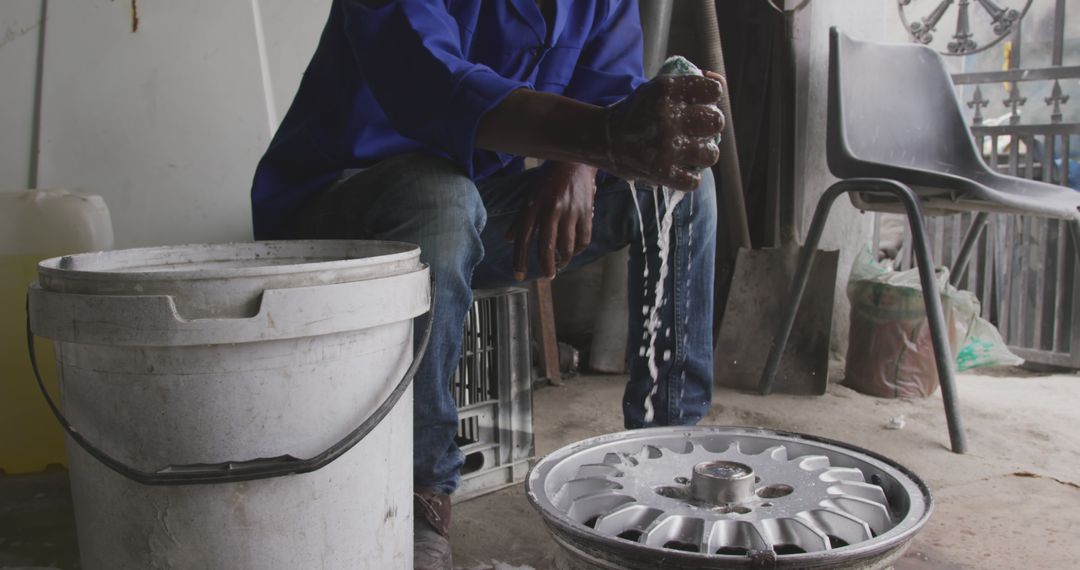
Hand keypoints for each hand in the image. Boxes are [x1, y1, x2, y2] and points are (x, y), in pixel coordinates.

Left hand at [507, 161, 597, 280]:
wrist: (575, 159)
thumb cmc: (549, 178)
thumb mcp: (530, 194)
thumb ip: (520, 218)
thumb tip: (508, 239)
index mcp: (533, 205)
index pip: (523, 237)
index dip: (520, 259)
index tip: (519, 276)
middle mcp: (551, 209)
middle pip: (546, 246)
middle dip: (546, 266)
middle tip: (547, 276)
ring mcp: (570, 211)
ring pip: (566, 246)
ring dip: (563, 260)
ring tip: (560, 265)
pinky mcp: (586, 211)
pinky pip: (583, 238)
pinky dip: (578, 249)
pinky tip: (574, 251)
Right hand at [603, 74, 724, 190]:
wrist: (604, 138)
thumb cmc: (638, 111)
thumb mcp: (659, 87)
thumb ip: (691, 82)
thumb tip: (720, 82)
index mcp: (666, 90)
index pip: (713, 91)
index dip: (711, 97)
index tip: (702, 102)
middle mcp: (667, 117)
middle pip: (716, 121)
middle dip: (711, 125)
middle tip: (700, 129)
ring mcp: (665, 147)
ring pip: (711, 154)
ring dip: (705, 153)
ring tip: (695, 150)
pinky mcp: (661, 172)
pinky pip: (693, 181)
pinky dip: (690, 177)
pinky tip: (682, 169)